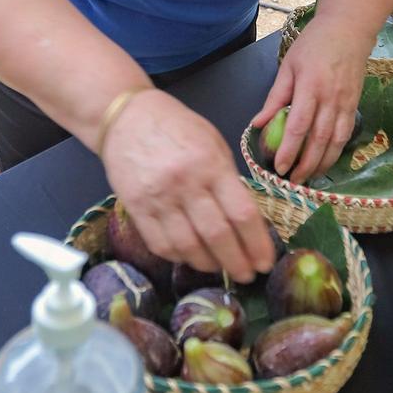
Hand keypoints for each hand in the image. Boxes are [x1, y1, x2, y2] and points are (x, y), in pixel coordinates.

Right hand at [99, 89, 276, 282]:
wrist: (126, 117)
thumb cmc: (177, 127)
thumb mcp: (213, 143)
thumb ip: (228, 180)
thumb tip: (245, 220)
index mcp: (211, 165)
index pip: (242, 214)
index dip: (257, 244)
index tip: (265, 261)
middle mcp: (186, 183)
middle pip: (218, 236)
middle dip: (237, 262)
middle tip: (247, 275)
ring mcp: (158, 198)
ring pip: (188, 246)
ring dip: (209, 264)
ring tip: (220, 267)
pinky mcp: (135, 208)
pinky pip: (160, 244)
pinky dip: (179, 257)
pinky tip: (191, 256)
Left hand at [249, 17, 367, 185]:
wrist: (349, 29)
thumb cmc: (314, 44)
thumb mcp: (288, 66)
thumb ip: (275, 97)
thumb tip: (258, 124)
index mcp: (310, 86)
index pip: (299, 126)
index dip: (288, 150)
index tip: (278, 167)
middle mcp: (331, 98)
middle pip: (319, 140)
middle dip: (306, 165)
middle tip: (293, 182)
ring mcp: (346, 102)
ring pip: (336, 141)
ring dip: (322, 164)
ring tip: (308, 178)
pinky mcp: (355, 105)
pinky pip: (346, 134)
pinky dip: (336, 152)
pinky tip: (326, 162)